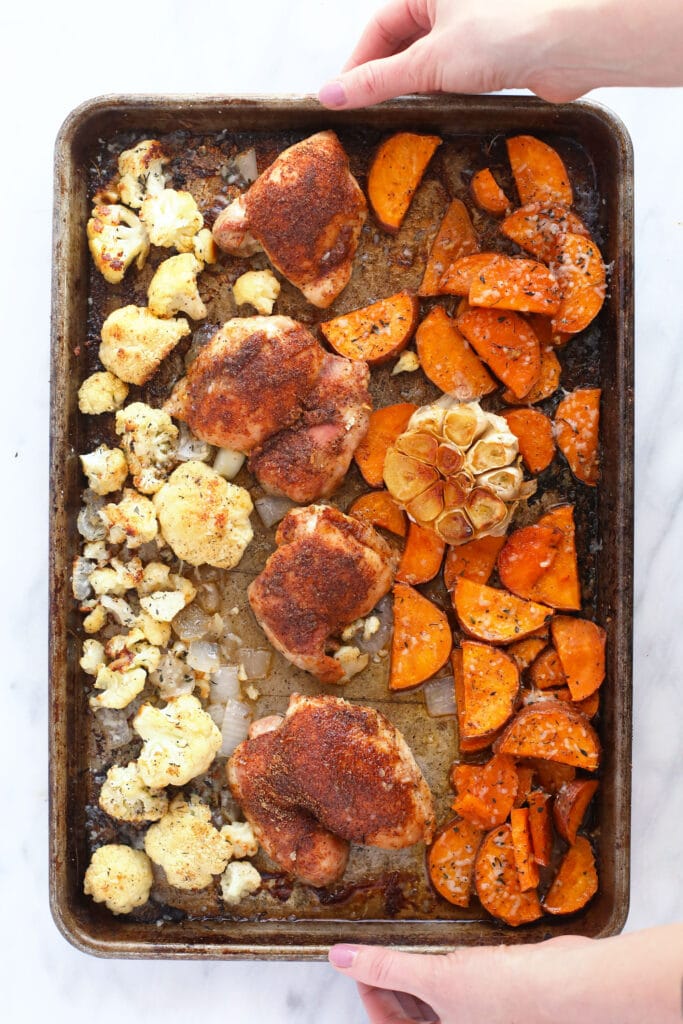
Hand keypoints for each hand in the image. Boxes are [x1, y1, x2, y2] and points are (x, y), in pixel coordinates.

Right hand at [318, 0, 682, 109]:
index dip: (359, 64)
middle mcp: (451, 0)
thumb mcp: (429, 63)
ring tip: (397, 118)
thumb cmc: (504, 35)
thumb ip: (378, 82)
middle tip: (367, 115)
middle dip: (385, 78)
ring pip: (428, 59)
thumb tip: (332, 95)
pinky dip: (440, 92)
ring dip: (413, 88)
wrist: (568, 46)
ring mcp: (474, 23)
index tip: (343, 100)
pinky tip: (434, 113)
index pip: (380, 27)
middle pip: (402, 42)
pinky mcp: (494, 49)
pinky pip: (454, 71)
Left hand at [328, 924, 682, 1023]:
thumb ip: (386, 967)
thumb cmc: (507, 995)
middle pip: (409, 1013)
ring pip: (433, 998)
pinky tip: (444, 941)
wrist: (570, 986)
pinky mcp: (496, 998)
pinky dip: (445, 964)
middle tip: (382, 944)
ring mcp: (478, 1017)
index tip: (360, 961)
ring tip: (410, 939)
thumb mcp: (436, 978)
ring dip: (418, 970)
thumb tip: (339, 958)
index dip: (368, 993)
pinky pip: (458, 983)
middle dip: (392, 980)